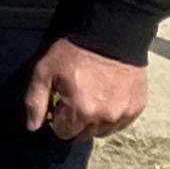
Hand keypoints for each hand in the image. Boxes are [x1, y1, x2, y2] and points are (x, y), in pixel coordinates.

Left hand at [26, 36, 148, 142]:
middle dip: (76, 120)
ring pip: (103, 130)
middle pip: (84, 133)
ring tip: (92, 98)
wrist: (111, 35)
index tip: (59, 105)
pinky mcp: (137, 106)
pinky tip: (107, 98)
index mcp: (81, 111)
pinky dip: (113, 115)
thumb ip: (35, 102)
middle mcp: (105, 117)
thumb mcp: (44, 72)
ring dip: (95, 120)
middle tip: (75, 98)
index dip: (57, 119)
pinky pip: (121, 122)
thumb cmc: (74, 53)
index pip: (64, 133)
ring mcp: (124, 113)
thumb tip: (32, 126)